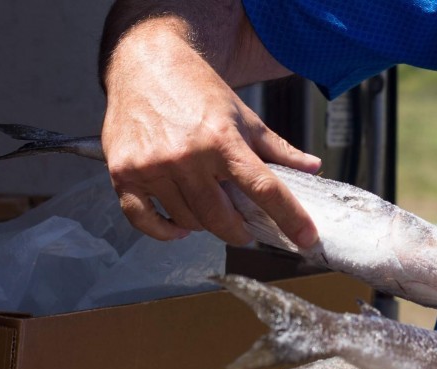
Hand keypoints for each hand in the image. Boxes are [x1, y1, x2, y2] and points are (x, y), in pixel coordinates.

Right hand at [101, 19, 321, 245]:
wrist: (145, 63)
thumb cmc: (196, 90)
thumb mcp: (244, 116)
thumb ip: (278, 148)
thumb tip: (312, 168)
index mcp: (222, 139)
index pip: (264, 189)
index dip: (289, 217)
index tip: (306, 238)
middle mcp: (186, 155)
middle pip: (221, 219)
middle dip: (239, 231)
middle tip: (244, 227)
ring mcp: (152, 166)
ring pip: (187, 221)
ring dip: (203, 224)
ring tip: (208, 207)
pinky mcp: (124, 173)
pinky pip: (144, 221)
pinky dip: (164, 231)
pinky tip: (178, 226)